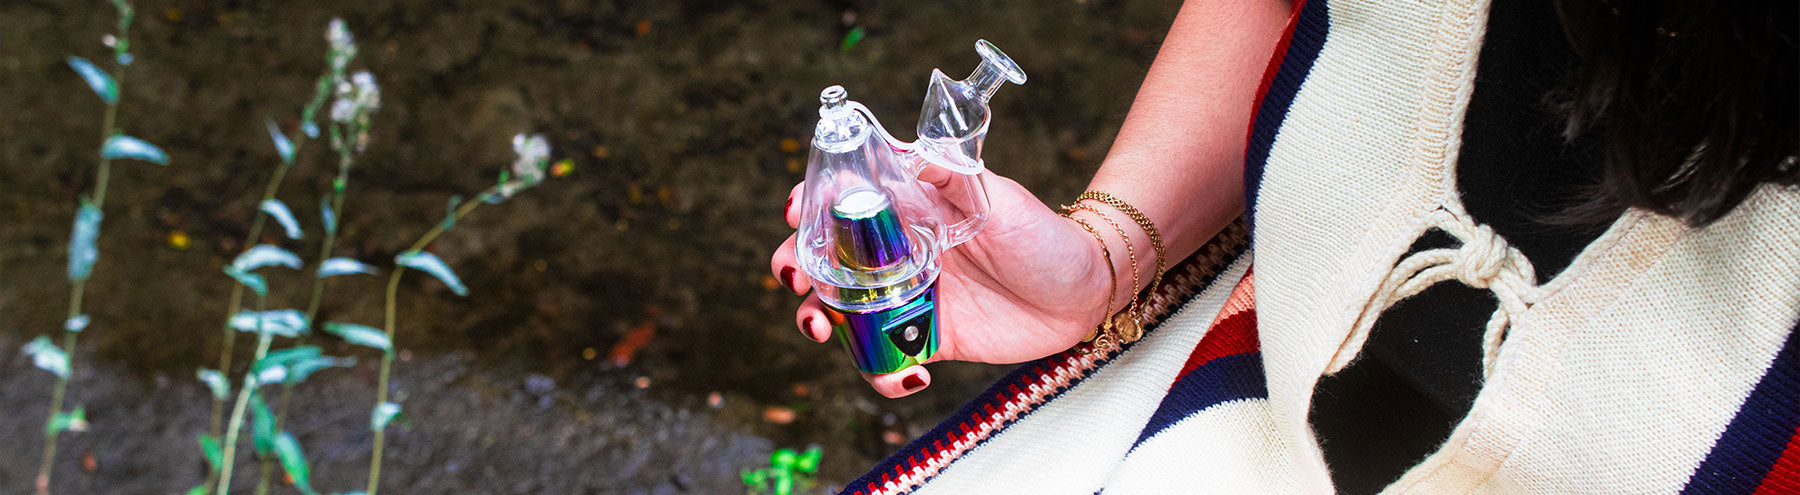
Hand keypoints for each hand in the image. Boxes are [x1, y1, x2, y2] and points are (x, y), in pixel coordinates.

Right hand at [770, 172, 1111, 397]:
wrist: (1087, 292)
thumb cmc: (1045, 235)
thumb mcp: (997, 196)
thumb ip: (950, 175)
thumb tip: (903, 152)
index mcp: (908, 208)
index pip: (842, 201)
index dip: (809, 205)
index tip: (796, 213)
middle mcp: (898, 252)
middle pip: (825, 258)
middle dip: (796, 267)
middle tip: (797, 280)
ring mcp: (909, 297)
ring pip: (842, 311)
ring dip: (819, 320)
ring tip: (824, 331)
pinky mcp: (928, 340)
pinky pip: (885, 359)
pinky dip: (882, 374)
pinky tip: (909, 375)